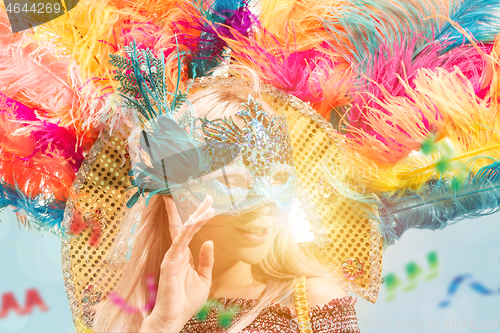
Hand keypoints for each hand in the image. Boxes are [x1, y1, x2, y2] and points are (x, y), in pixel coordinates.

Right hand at [140, 195, 214, 332]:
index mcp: (184, 256)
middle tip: (208, 198)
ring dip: (196, 219)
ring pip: (184, 232)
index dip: (199, 218)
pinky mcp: (169, 263)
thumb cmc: (186, 301)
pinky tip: (194, 222)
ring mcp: (172, 256)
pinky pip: (179, 243)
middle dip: (197, 212)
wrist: (173, 318)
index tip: (209, 205)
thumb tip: (209, 242)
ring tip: (207, 207)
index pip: (190, 232)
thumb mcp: (203, 279)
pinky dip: (186, 232)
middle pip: (187, 227)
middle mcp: (177, 253)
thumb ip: (206, 261)